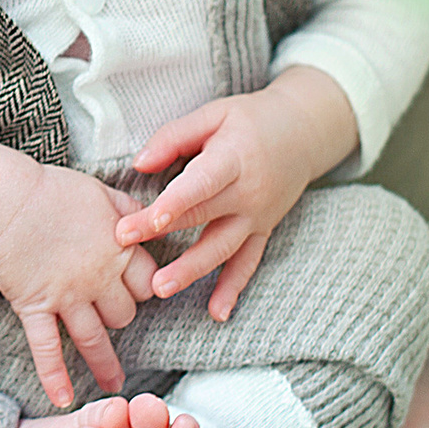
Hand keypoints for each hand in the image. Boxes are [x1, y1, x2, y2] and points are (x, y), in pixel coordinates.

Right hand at [0, 160, 155, 408]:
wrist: (4, 199)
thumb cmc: (51, 190)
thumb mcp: (100, 191)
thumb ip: (127, 210)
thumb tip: (148, 220)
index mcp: (119, 249)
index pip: (149, 284)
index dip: (146, 288)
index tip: (137, 290)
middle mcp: (99, 278)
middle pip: (125, 314)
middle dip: (121, 316)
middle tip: (109, 314)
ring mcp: (67, 296)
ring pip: (95, 339)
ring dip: (106, 365)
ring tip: (115, 386)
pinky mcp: (35, 306)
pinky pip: (48, 348)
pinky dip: (54, 376)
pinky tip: (62, 399)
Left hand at [119, 69, 358, 315]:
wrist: (304, 132)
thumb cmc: (251, 119)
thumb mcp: (214, 114)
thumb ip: (175, 136)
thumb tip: (138, 164)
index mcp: (234, 158)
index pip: (200, 184)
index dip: (174, 203)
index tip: (146, 219)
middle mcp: (249, 192)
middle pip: (202, 216)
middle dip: (162, 234)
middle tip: (124, 247)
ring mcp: (258, 216)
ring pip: (223, 247)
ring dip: (192, 270)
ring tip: (161, 288)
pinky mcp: (263, 230)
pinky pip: (248, 263)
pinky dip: (234, 288)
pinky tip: (218, 313)